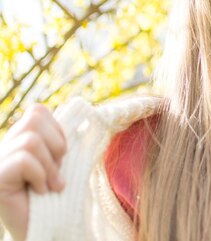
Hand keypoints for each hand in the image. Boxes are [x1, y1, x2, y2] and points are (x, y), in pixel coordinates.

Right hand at [0, 104, 66, 240]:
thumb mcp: (62, 162)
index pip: (37, 110)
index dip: (57, 129)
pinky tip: (39, 192)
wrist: (44, 227)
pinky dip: (40, 176)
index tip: (62, 155)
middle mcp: (5, 145)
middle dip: (56, 145)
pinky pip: (24, 160)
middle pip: (34, 118)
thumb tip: (77, 111)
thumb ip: (62, 138)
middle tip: (56, 170)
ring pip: (31, 140)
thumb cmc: (54, 196)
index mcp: (20, 138)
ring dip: (49, 165)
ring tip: (49, 184)